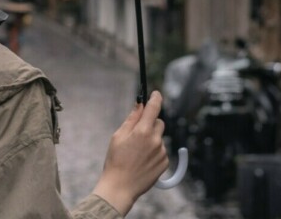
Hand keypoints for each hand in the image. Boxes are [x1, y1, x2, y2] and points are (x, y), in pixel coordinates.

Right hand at [92, 91, 168, 214]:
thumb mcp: (118, 136)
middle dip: (150, 123)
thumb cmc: (115, 161)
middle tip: (138, 133)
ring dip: (151, 140)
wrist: (120, 187)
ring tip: (137, 153)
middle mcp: (155, 140)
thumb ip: (131, 119)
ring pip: (159, 138)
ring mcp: (161, 152)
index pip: (154, 108)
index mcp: (142, 131)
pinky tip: (142, 161)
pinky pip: (161, 151)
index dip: (155, 98)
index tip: (156, 93)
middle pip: (159, 123)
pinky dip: (154, 152)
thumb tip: (139, 105)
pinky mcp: (165, 163)